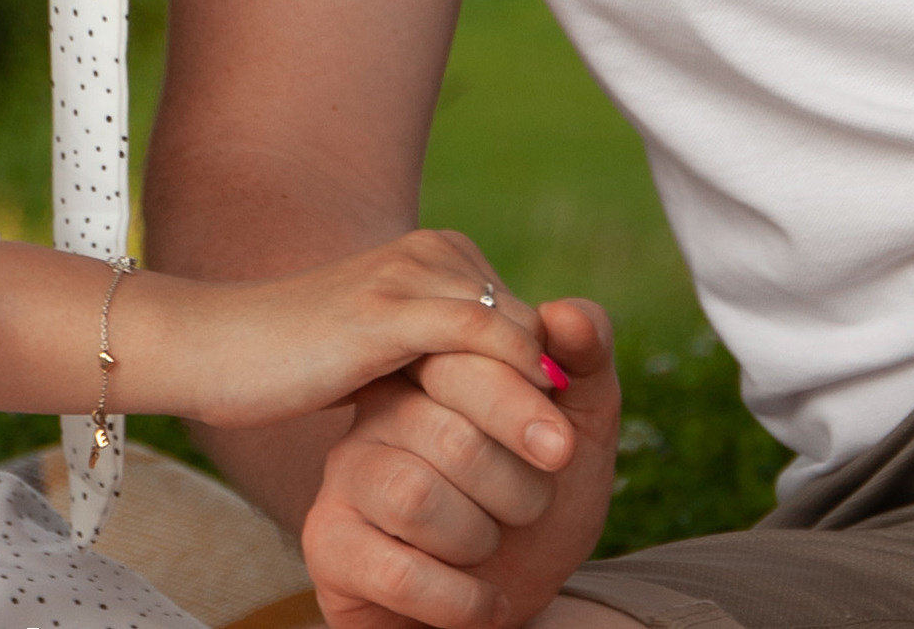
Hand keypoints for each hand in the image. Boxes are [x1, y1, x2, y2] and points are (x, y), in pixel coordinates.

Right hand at [171, 229, 552, 433]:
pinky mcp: (382, 310)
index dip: (541, 381)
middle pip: (525, 324)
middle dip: (548, 390)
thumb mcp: (386, 353)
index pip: (522, 319)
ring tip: (563, 459)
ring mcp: (405, 275)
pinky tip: (523, 439)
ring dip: (539, 398)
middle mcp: (429, 253)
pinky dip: (511, 387)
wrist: (218, 345)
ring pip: (510, 333)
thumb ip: (441, 355)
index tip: (551, 446)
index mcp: (435, 257)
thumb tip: (512, 390)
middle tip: (567, 457)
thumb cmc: (298, 359)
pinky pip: (474, 339)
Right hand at [302, 298, 617, 628]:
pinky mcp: (328, 538)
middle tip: (530, 509)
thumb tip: (567, 313)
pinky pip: (398, 569)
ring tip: (488, 548)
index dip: (526, 408)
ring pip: (418, 499)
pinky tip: (482, 600)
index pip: (466, 357)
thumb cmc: (536, 505)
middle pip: (451, 435)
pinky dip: (462, 599)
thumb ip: (585, 364)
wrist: (506, 600)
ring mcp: (346, 470)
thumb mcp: (579, 430)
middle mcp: (378, 406)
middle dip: (518, 492)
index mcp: (430, 363)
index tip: (562, 450)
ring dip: (481, 542)